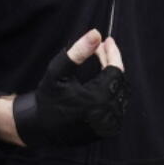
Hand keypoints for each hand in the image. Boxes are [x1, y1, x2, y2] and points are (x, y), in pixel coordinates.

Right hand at [12, 29, 127, 147]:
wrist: (41, 127)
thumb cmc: (48, 99)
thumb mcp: (57, 72)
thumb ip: (77, 52)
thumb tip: (96, 33)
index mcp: (98, 100)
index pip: (116, 70)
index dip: (113, 54)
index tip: (107, 41)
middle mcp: (108, 115)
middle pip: (120, 81)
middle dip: (113, 62)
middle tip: (102, 48)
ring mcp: (110, 125)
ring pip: (122, 93)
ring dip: (114, 76)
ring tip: (103, 61)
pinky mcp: (109, 130)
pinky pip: (119, 105)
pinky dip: (113, 91)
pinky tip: (103, 80)